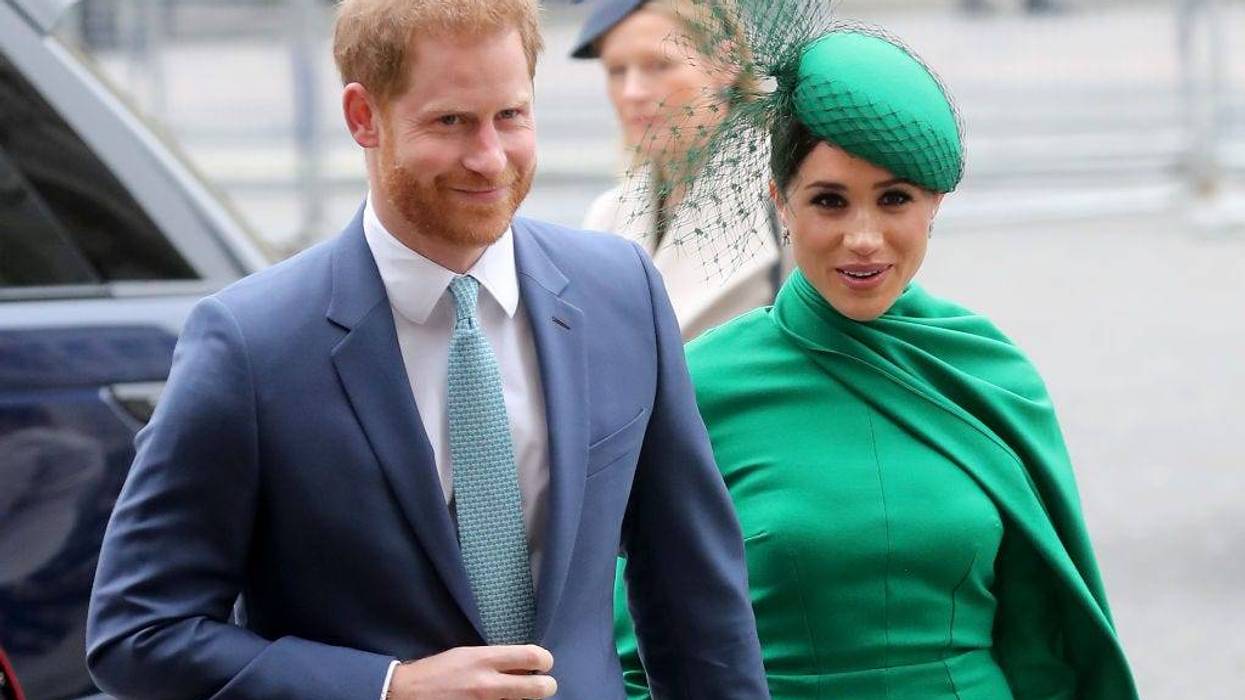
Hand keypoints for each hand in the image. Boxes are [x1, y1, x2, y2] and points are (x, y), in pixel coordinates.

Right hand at [387, 644, 556, 699]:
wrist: (407, 694)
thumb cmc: (438, 671)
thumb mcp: (468, 655)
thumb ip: (496, 660)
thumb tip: (524, 664)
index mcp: (485, 659)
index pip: (532, 656)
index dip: (545, 660)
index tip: (544, 664)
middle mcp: (488, 684)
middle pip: (539, 688)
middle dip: (547, 687)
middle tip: (543, 686)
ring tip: (516, 696)